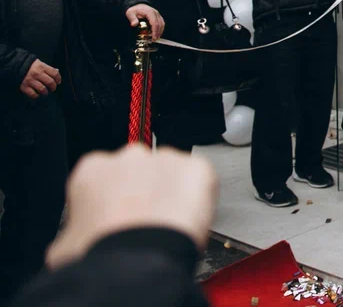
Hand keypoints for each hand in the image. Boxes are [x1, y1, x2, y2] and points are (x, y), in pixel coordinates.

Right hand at [19, 59, 60, 98]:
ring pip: (42, 89)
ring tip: (45, 92)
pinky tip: (37, 94)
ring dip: (46, 92)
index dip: (58, 79)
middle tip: (52, 88)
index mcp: (42, 67)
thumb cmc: (32, 66)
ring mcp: (30, 80)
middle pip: (50, 82)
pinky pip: (32, 94)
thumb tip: (57, 74)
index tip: (58, 82)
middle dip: (53, 87)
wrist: (17, 66)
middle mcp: (37, 73)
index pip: (55, 74)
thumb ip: (48, 69)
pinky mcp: (24, 86)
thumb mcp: (41, 64)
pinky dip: (36, 95)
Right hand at [45, 145, 216, 268]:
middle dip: (143, 191)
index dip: (111, 200)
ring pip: (172, 173)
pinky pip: (201, 180)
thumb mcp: (65, 245)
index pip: (104, 177)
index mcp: (92, 169)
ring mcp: (166, 159)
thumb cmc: (101, 253)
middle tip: (146, 222)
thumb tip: (77, 237)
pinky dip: (199, 197)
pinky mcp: (198, 168)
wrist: (137, 262)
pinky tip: (187, 219)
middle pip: (140, 171)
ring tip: (168, 224)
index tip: (117, 217)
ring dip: (171, 192)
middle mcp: (130, 156)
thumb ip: (75, 228)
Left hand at [126, 4, 165, 40]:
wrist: (137, 5)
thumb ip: (132, 19)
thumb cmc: (134, 9)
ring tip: (156, 37)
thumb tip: (134, 24)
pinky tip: (157, 33)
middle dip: (158, 33)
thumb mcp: (130, 13)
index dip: (155, 31)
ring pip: (162, 24)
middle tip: (154, 39)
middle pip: (160, 24)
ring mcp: (157, 14)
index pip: (155, 23)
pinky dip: (160, 29)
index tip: (153, 37)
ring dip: (160, 31)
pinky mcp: (157, 16)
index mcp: (150, 12)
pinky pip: (161, 23)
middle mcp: (155, 13)